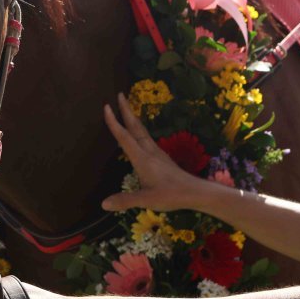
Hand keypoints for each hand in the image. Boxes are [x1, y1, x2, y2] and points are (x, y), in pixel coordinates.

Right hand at [101, 93, 207, 212]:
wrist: (195, 192)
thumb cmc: (171, 195)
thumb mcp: (147, 200)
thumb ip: (125, 201)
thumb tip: (103, 204)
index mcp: (142, 159)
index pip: (124, 138)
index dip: (114, 123)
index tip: (106, 106)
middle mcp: (149, 152)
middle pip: (135, 127)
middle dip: (126, 110)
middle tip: (119, 94)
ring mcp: (157, 153)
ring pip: (142, 131)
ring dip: (133, 118)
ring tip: (127, 109)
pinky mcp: (162, 158)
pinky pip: (147, 138)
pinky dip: (139, 130)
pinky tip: (140, 134)